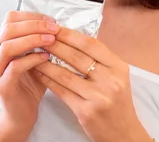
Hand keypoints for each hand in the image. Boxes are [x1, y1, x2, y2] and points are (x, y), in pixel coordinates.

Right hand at [0, 11, 59, 130]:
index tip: (51, 21)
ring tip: (51, 40)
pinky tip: (46, 58)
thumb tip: (57, 25)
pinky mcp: (3, 85)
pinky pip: (14, 67)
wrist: (22, 114)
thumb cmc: (32, 84)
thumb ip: (41, 42)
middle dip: (33, 25)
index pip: (10, 19)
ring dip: (32, 40)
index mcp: (2, 44)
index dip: (32, 16)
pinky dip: (32, 59)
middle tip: (53, 28)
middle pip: (8, 29)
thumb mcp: (37, 57)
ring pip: (8, 46)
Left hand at [33, 27, 151, 141]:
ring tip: (34, 54)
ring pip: (66, 74)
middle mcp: (111, 80)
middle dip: (55, 45)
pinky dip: (48, 80)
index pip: (91, 44)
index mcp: (119, 68)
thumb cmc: (118, 104)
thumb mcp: (116, 78)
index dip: (71, 35)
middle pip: (77, 57)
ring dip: (47, 62)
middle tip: (40, 37)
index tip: (55, 28)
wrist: (124, 134)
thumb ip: (100, 61)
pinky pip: (62, 91)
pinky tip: (39, 73)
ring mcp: (99, 97)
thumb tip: (73, 39)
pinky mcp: (86, 111)